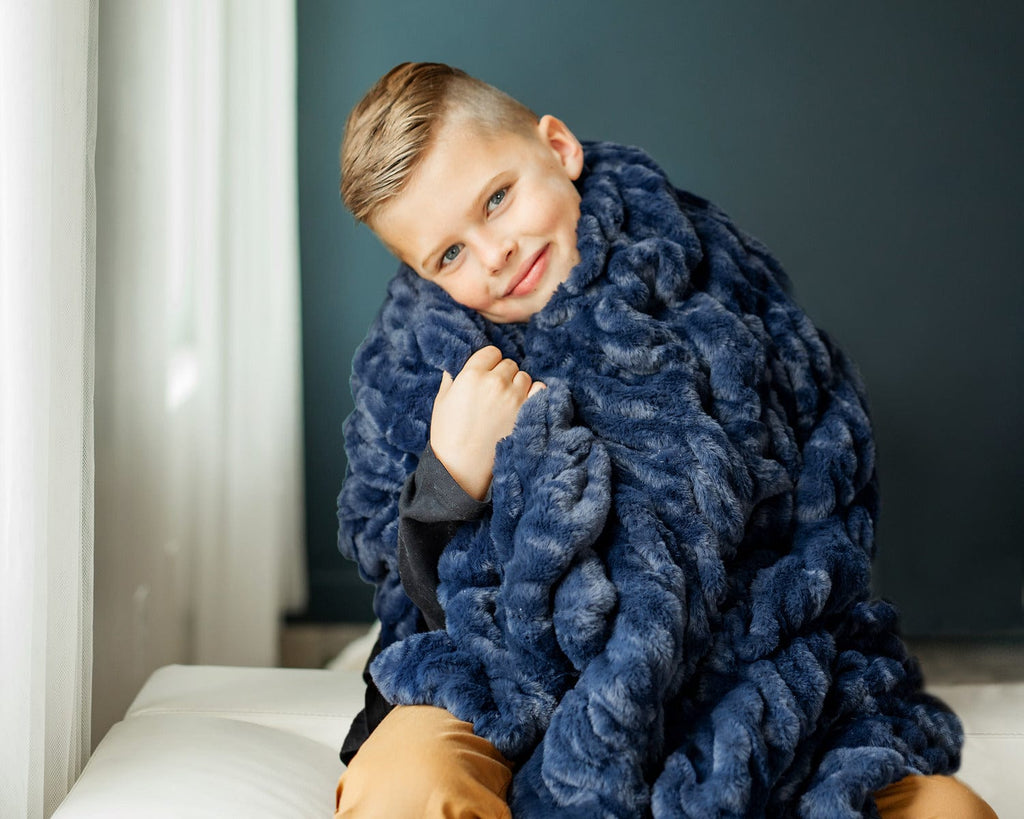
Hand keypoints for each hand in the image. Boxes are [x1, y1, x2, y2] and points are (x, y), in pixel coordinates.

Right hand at [429, 346, 545, 499]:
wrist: (462, 468)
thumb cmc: (448, 436)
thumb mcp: (441, 403)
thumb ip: (450, 381)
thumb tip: (454, 369)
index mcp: (472, 375)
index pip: (491, 352)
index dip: (488, 362)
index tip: (486, 374)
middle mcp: (495, 382)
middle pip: (508, 364)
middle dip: (502, 375)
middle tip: (494, 393)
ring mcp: (514, 397)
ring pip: (524, 377)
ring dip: (517, 385)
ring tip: (506, 402)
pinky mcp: (527, 413)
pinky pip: (540, 390)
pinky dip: (534, 394)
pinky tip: (523, 404)